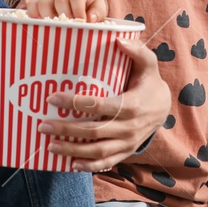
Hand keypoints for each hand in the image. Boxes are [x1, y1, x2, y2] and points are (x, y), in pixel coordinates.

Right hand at [20, 0, 108, 21]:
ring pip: (44, 4)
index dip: (78, 11)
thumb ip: (97, 12)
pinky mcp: (40, 2)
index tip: (81, 23)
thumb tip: (90, 19)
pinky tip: (41, 25)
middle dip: (65, 17)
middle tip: (69, 28)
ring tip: (56, 28)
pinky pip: (32, 7)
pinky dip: (34, 16)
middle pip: (59, 1)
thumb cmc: (90, 4)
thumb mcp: (99, 6)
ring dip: (49, 18)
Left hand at [38, 39, 166, 171]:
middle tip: (43, 125)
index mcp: (131, 105)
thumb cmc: (149, 83)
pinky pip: (106, 162)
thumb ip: (137, 51)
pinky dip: (89, 166)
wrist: (164, 108)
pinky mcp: (126, 151)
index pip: (99, 105)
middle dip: (66, 129)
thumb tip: (118, 40)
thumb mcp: (149, 64)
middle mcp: (129, 127)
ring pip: (97, 150)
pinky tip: (70, 164)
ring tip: (50, 145)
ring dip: (72, 150)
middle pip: (93, 131)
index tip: (52, 97)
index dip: (75, 102)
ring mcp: (127, 142)